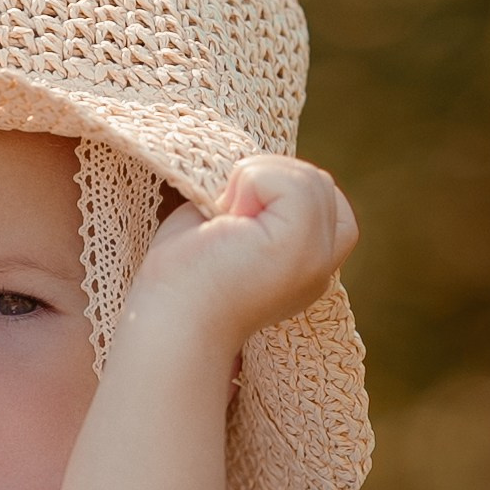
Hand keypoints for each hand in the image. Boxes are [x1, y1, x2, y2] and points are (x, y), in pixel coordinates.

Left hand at [127, 153, 355, 353]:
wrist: (167, 321)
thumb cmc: (182, 277)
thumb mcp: (230, 227)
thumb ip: (259, 201)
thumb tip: (261, 167)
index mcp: (307, 266)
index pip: (323, 197)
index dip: (278, 188)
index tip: (235, 223)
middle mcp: (322, 267)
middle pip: (319, 182)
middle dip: (265, 181)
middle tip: (224, 226)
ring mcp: (317, 258)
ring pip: (310, 178)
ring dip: (253, 182)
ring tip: (224, 225)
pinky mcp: (300, 246)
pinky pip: (293, 180)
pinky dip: (251, 182)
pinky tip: (226, 221)